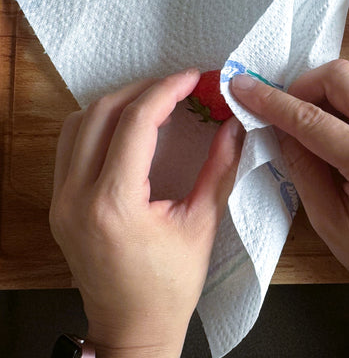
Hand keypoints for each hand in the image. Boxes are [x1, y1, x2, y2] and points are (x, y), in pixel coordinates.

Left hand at [50, 69, 243, 357]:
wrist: (131, 328)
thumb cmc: (170, 285)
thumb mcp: (202, 223)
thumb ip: (220, 167)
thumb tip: (234, 125)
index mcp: (114, 203)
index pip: (136, 123)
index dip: (167, 90)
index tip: (193, 77)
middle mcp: (77, 196)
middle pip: (101, 112)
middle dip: (143, 89)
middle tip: (178, 86)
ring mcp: (61, 200)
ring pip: (79, 123)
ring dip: (117, 102)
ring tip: (154, 101)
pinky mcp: (59, 203)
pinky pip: (70, 144)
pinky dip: (98, 123)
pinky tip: (127, 127)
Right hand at [230, 59, 348, 315]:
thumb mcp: (327, 220)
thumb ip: (301, 165)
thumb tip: (279, 127)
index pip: (312, 118)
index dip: (271, 101)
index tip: (242, 87)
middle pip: (343, 76)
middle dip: (304, 85)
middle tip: (285, 112)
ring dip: (328, 90)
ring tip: (311, 121)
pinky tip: (338, 125)